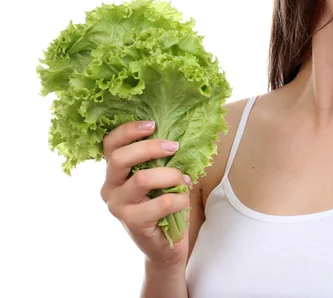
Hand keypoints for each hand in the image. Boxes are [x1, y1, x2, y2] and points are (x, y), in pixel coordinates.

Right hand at [100, 121, 190, 269]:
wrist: (166, 245)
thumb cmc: (164, 203)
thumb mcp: (159, 176)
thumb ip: (158, 158)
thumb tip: (175, 134)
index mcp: (114, 171)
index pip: (110, 144)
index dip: (128, 130)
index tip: (152, 124)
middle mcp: (110, 187)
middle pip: (120, 158)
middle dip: (150, 147)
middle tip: (174, 147)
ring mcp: (118, 206)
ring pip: (141, 179)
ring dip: (170, 175)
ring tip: (185, 179)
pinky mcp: (133, 223)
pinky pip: (160, 203)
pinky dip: (178, 198)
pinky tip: (184, 199)